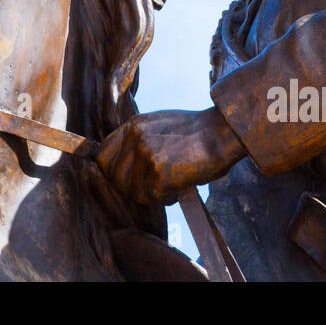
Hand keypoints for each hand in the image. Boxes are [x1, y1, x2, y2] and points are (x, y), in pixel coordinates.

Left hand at [95, 108, 246, 205]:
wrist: (223, 132)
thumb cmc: (197, 133)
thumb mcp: (158, 126)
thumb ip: (138, 141)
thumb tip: (122, 168)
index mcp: (133, 125)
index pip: (102, 156)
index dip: (112, 172)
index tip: (127, 179)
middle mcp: (135, 138)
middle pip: (115, 178)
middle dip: (133, 188)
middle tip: (154, 187)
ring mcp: (146, 154)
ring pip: (134, 192)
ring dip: (153, 195)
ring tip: (172, 185)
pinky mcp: (160, 172)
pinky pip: (155, 198)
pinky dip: (168, 198)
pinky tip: (180, 187)